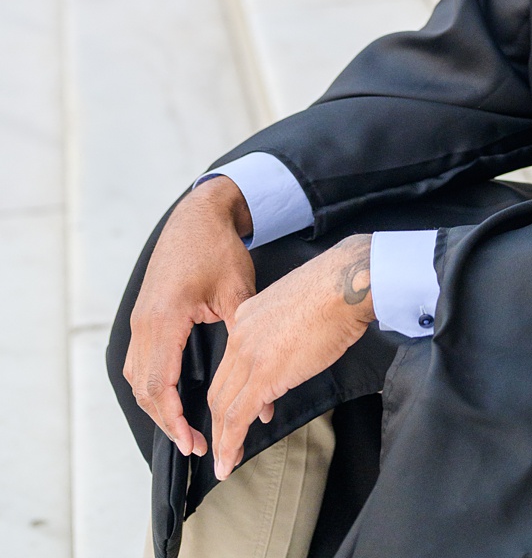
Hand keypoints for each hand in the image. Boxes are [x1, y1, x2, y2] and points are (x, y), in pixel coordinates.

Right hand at [124, 176, 256, 458]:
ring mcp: (139, 321)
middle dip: (167, 423)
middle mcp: (144, 325)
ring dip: (157, 408)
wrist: (197, 216)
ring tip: (185, 429)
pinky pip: (138, 363)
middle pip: (144, 391)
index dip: (175, 420)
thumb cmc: (220, 250)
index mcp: (164, 320)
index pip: (159, 387)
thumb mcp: (239, 293)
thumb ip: (247, 342)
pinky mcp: (143, 318)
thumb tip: (264, 391)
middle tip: (196, 446)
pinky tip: (172, 399)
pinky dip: (152, 387)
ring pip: (136, 380)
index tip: (197, 442)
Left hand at [206, 234, 375, 479]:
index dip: (232, 393)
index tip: (241, 413)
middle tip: (226, 445)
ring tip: (226, 462)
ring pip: (222, 407)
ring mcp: (249, 356)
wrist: (348, 282)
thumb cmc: (339, 287)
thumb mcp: (301, 304)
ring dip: (223, 439)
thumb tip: (296, 350)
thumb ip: (288, 329)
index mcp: (246, 317)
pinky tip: (231, 461)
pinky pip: (237, 418)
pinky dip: (230, 444)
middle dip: (220, 422)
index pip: (229, 365)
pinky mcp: (264, 375)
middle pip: (219, 390)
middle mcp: (239, 336)